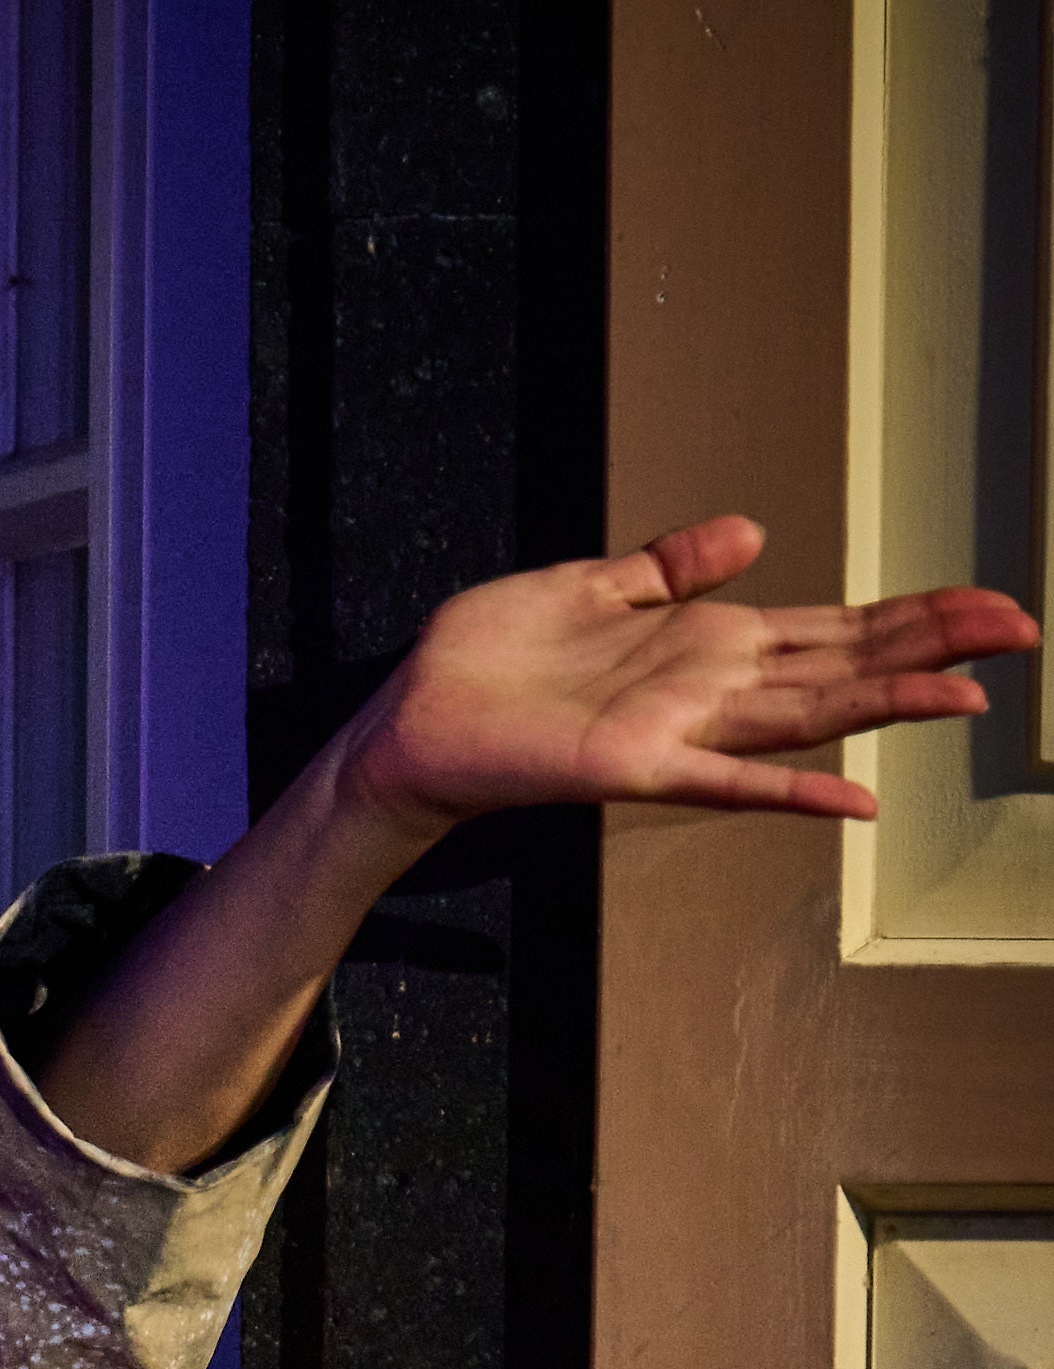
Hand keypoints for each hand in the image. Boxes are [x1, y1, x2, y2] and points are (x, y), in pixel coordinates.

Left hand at [329, 513, 1033, 842]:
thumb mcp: (591, 587)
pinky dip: (794, 794)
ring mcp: (680, 732)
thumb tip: (752, 531)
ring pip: (808, 715)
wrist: (411, 719)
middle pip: (844, 662)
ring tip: (971, 696)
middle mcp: (709, 689)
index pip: (831, 626)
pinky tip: (858, 801)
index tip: (989, 604)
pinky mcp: (635, 766)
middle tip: (1021, 630)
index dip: (911, 616)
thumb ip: (671, 566)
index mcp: (705, 643)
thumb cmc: (489, 662)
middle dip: (932, 646)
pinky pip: (729, 784)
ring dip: (889, 705)